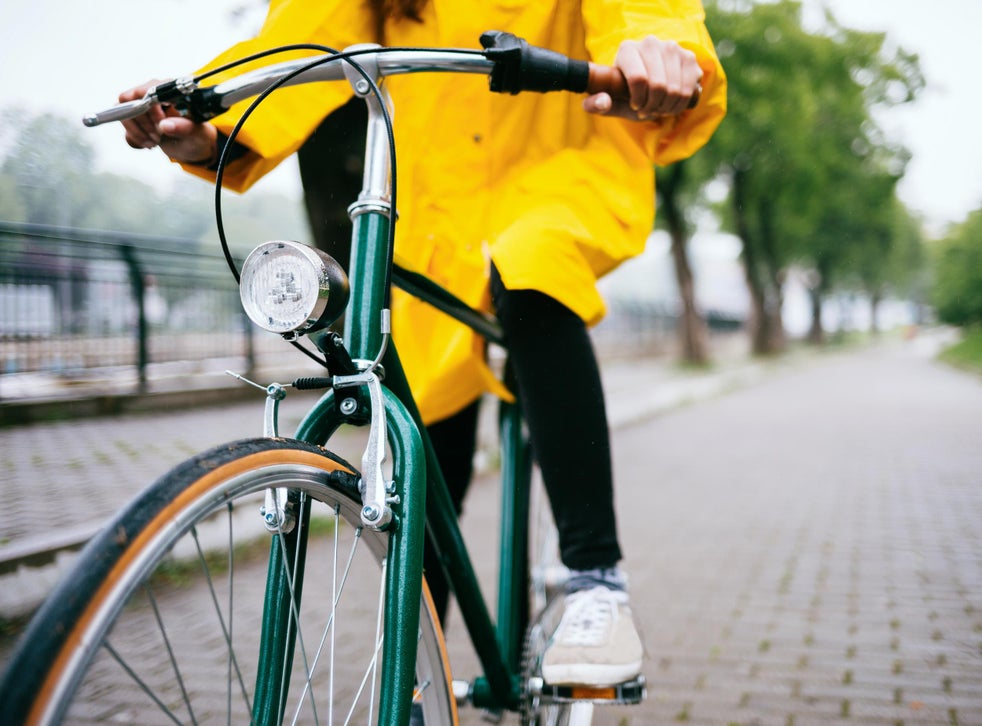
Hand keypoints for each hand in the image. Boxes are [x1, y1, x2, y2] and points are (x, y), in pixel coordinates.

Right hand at [118, 80, 217, 164]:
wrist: (193, 146)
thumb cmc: (197, 136)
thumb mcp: (196, 134)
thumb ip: (184, 128)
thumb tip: (165, 125)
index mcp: (170, 91)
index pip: (149, 89)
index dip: (149, 106)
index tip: (160, 124)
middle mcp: (154, 94)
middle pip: (132, 101)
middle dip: (144, 123)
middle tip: (159, 137)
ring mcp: (142, 106)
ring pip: (124, 113)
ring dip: (138, 132)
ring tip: (155, 142)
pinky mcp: (135, 118)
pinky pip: (125, 126)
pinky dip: (135, 138)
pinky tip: (149, 144)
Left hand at [584, 36, 702, 120]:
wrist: (647, 85)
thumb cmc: (626, 94)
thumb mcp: (610, 102)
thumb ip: (596, 104)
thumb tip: (602, 102)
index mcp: (627, 49)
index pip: (638, 79)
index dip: (638, 100)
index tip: (635, 106)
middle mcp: (650, 42)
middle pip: (659, 86)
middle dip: (653, 106)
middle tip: (648, 111)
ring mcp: (672, 47)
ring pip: (675, 89)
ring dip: (667, 107)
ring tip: (659, 108)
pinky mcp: (689, 57)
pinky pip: (689, 88)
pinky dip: (680, 103)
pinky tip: (671, 103)